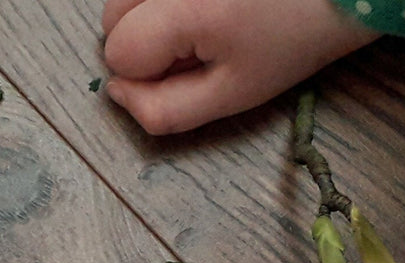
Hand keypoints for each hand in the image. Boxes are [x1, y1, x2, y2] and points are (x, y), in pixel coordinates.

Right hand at [101, 0, 378, 133]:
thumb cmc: (293, 40)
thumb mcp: (234, 95)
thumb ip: (165, 110)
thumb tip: (117, 93)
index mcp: (185, 11)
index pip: (118, 53)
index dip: (148, 73)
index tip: (193, 68)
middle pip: (111, 17)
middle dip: (141, 38)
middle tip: (196, 43)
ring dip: (146, 14)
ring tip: (199, 18)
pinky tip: (200, 3)